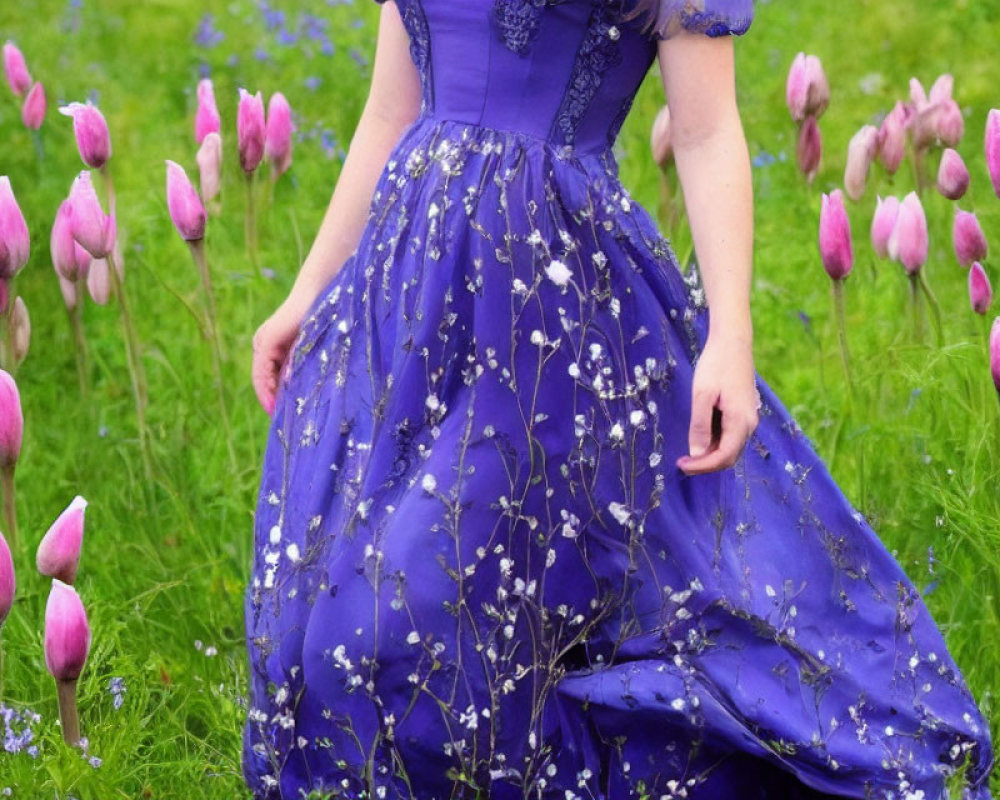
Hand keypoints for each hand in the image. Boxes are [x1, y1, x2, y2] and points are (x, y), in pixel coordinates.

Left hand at [251, 296, 310, 415]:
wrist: (318, 293)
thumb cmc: (320, 316)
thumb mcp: (309, 347)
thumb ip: (302, 363)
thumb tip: (301, 389)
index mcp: (273, 346)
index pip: (269, 376)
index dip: (273, 396)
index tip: (280, 415)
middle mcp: (264, 344)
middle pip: (264, 379)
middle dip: (270, 400)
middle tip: (278, 421)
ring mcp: (263, 342)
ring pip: (262, 377)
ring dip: (268, 396)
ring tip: (276, 415)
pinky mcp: (267, 341)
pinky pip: (263, 370)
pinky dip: (267, 386)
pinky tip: (273, 400)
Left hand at [676, 332, 760, 474]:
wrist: (733, 342)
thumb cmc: (716, 365)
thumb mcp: (702, 394)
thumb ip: (699, 425)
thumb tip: (696, 452)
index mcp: (741, 422)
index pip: (723, 457)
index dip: (702, 466)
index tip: (681, 465)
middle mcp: (749, 424)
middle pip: (729, 457)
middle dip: (706, 464)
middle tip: (682, 462)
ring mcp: (748, 418)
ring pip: (730, 447)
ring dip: (710, 454)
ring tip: (687, 452)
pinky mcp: (743, 412)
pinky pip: (731, 436)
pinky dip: (715, 442)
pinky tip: (699, 436)